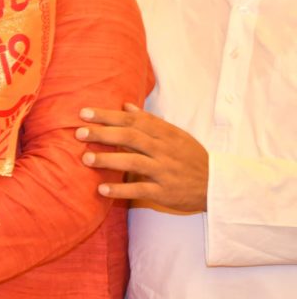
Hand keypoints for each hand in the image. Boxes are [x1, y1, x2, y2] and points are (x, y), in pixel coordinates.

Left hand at [77, 104, 208, 211]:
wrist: (218, 186)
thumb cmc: (191, 158)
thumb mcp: (175, 135)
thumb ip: (150, 121)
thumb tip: (126, 106)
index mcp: (165, 134)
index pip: (133, 120)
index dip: (108, 115)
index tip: (84, 113)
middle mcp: (164, 150)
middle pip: (131, 137)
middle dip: (103, 133)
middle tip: (78, 132)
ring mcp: (164, 171)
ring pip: (134, 162)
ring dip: (108, 160)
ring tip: (85, 159)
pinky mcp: (165, 192)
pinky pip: (140, 190)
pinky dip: (121, 189)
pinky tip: (102, 189)